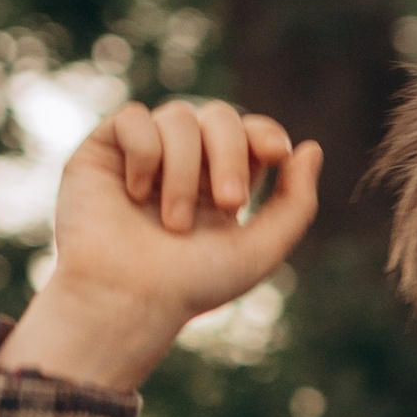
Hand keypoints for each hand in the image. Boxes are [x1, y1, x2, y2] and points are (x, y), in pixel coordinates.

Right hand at [0, 98, 321, 389]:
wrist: (127, 300)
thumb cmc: (191, 285)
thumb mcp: (260, 250)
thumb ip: (296, 203)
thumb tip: (312, 147)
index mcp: (220, 182)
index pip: (250, 133)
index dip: (266, 133)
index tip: (276, 153)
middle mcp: (182, 163)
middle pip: (220, 117)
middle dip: (231, 154)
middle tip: (230, 202)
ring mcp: (143, 153)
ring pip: (179, 117)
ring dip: (184, 170)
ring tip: (174, 221)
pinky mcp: (104, 149)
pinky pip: (134, 118)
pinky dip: (144, 152)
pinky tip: (135, 193)